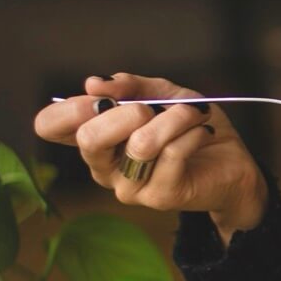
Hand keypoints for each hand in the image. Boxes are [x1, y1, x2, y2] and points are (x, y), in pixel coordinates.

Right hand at [34, 74, 267, 242]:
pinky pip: (172, 153)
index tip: (102, 96)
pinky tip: (202, 132)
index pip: (49, 126)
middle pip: (88, 138)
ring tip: (193, 113)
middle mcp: (103, 167)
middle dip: (126, 111)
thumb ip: (129, 86)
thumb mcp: (161, 94)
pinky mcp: (159, 197)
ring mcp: (128, 187)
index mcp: (95, 139)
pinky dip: (192, 131)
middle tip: (152, 107)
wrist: (232, 161)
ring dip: (174, 118)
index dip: (69, 107)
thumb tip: (95, 83)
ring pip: (141, 143)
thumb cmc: (189, 126)